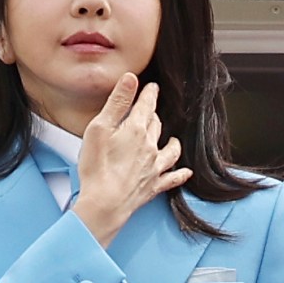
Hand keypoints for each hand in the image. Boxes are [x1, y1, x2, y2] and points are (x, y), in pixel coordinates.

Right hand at [71, 75, 190, 246]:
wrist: (105, 203)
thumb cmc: (97, 167)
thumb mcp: (99, 128)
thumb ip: (117, 102)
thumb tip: (131, 79)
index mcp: (136, 130)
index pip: (146, 105)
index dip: (149, 94)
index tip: (152, 87)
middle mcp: (150, 147)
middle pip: (156, 125)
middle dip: (154, 115)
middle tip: (151, 111)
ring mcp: (154, 167)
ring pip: (170, 150)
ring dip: (172, 143)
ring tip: (173, 139)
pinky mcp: (153, 186)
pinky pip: (172, 178)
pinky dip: (180, 174)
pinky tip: (186, 172)